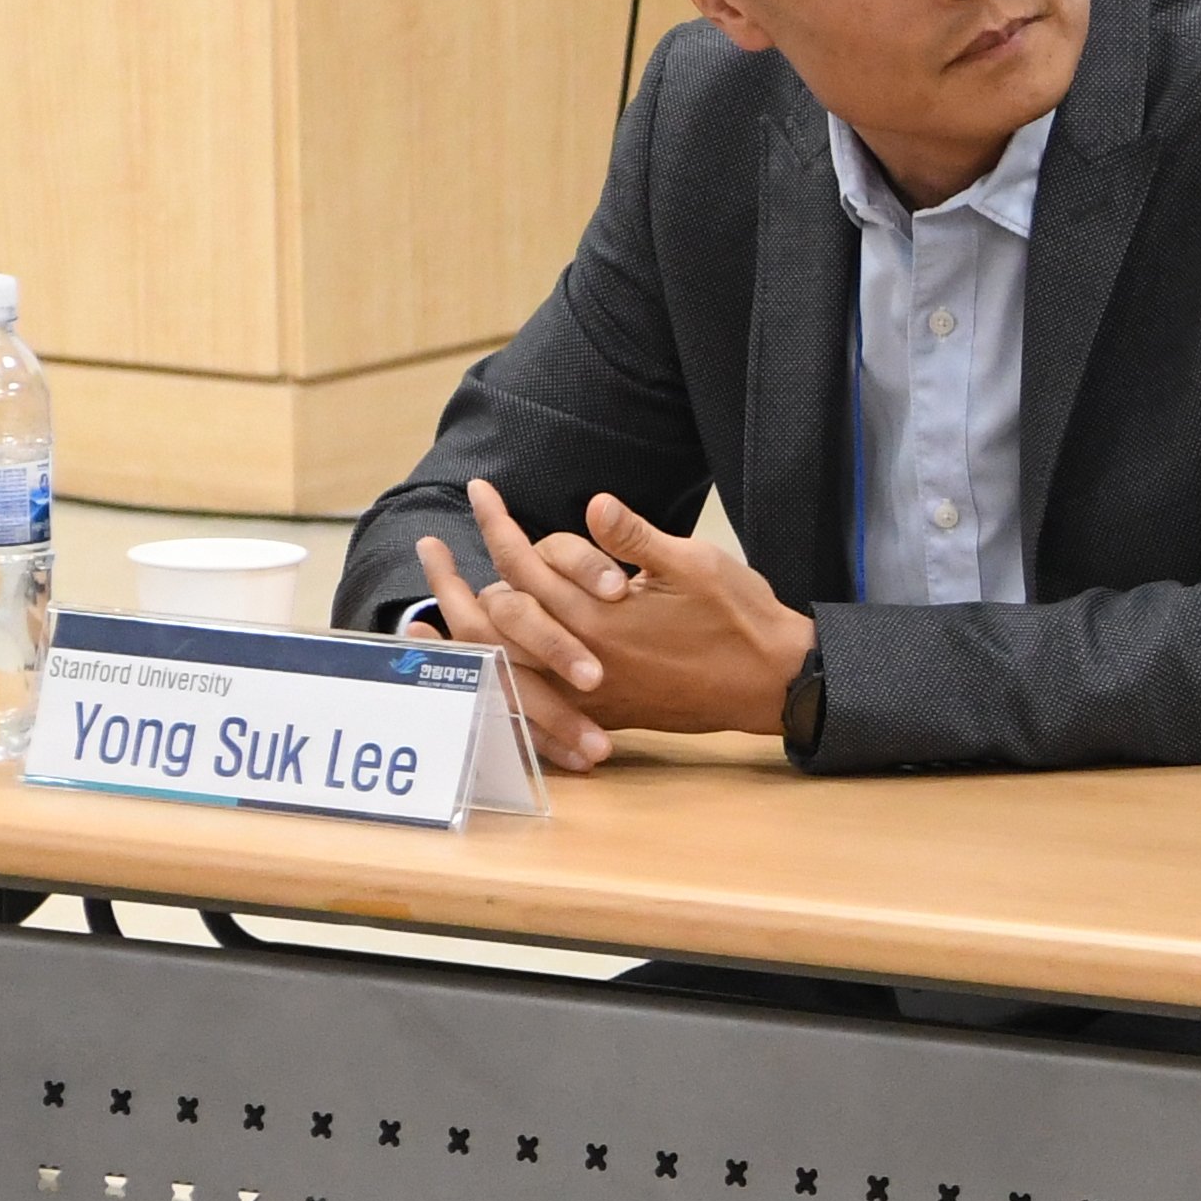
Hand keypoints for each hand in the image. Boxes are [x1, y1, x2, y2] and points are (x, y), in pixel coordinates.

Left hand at [409, 481, 816, 765]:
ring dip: (462, 628)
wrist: (770, 682)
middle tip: (430, 546)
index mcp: (599, 616)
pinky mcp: (598, 709)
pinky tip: (476, 664)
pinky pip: (527, 698)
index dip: (498, 521)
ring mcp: (586, 689)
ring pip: (501, 659)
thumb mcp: (696, 564)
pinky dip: (493, 677)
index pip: (527, 562)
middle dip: (456, 574)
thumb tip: (594, 506)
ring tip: (430, 607)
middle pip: (497, 611)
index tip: (479, 490)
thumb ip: (637, 538)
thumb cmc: (740, 618)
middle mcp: (580, 656)